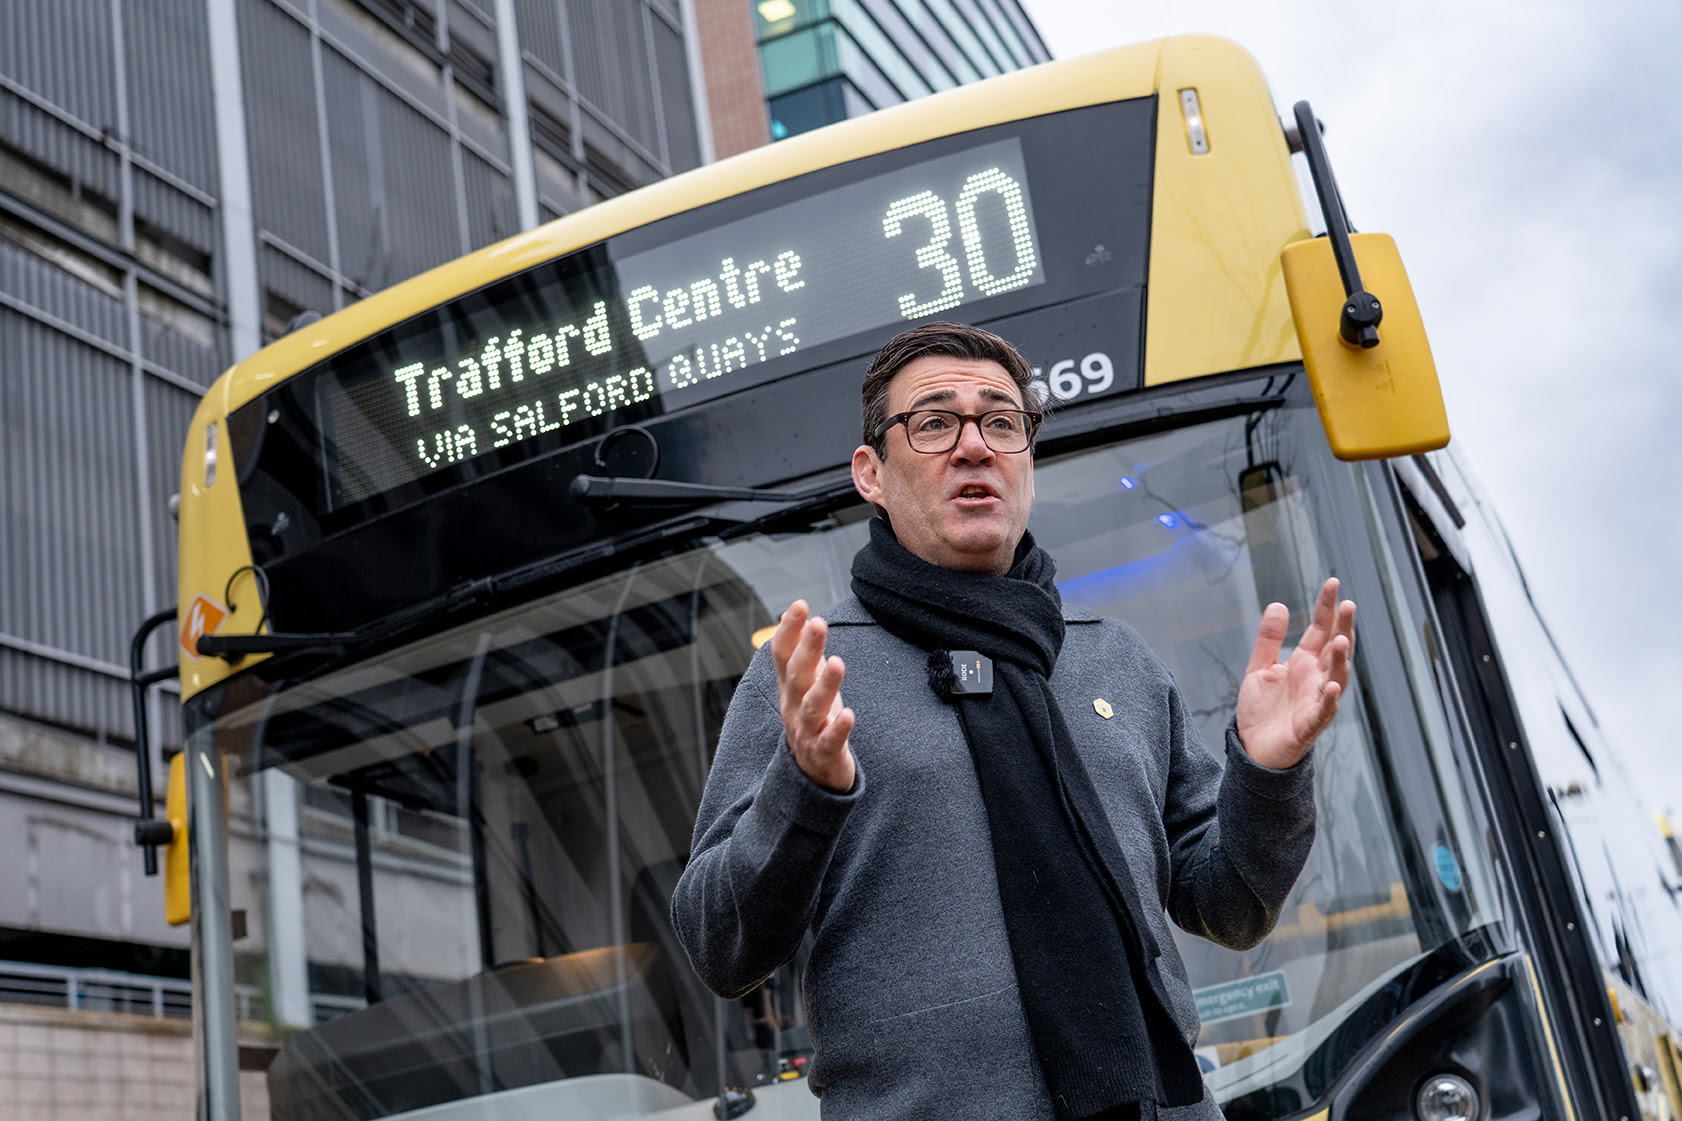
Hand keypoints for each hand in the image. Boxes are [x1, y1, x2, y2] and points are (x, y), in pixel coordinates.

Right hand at [769, 600, 856, 792]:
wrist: (812, 774)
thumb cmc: (814, 719)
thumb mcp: (805, 685)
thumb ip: (803, 654)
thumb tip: (802, 616)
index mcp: (789, 687)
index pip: (783, 655)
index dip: (789, 631)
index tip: (799, 605)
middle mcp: (793, 707)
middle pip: (797, 676)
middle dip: (806, 649)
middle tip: (818, 623)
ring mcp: (806, 731)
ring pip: (812, 707)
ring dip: (825, 685)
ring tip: (837, 664)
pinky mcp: (824, 753)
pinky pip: (830, 741)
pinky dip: (839, 729)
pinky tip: (849, 715)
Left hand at [1235, 578, 1355, 768]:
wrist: (1254, 749)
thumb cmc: (1262, 711)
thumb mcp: (1259, 668)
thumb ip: (1269, 639)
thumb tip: (1278, 605)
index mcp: (1305, 663)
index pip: (1320, 630)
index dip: (1327, 607)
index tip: (1332, 583)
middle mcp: (1316, 679)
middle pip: (1335, 649)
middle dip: (1343, 628)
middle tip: (1348, 604)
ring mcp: (1316, 701)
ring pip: (1336, 678)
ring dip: (1340, 660)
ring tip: (1342, 640)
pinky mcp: (1309, 725)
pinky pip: (1323, 712)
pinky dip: (1329, 700)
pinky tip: (1332, 687)